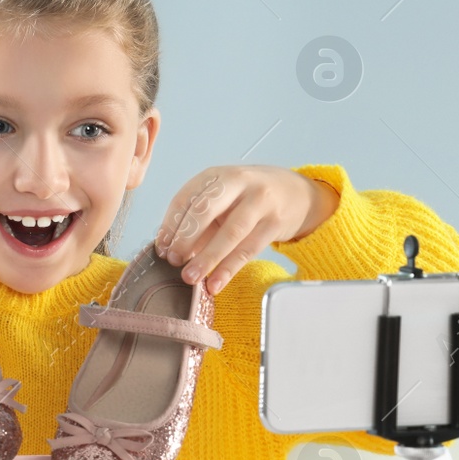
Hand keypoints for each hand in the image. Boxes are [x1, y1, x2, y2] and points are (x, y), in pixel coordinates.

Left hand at [154, 166, 337, 293]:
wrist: (297, 193)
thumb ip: (199, 221)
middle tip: (173, 262)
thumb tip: (171, 249)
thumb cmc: (250, 197)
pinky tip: (215, 284)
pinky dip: (229, 269)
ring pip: (229, 232)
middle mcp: (238, 183)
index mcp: (216, 175)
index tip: (162, 249)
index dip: (170, 226)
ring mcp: (259, 202)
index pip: (186, 199)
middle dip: (185, 239)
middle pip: (205, 211)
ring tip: (190, 278)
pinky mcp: (274, 223)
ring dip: (207, 258)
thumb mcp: (224, 199)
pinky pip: (248, 249)